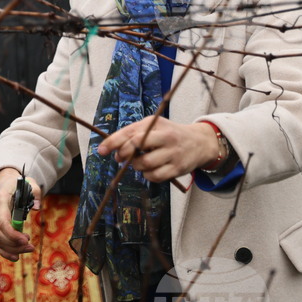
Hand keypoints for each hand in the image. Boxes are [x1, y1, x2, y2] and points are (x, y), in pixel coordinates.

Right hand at [0, 168, 41, 260]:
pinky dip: (4, 250)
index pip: (2, 221)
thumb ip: (35, 192)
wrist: (2, 180)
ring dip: (11, 248)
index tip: (26, 240)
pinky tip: (15, 256)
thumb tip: (36, 207)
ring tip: (27, 249)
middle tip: (30, 247)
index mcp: (0, 199)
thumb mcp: (29, 182)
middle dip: (13, 244)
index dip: (13, 234)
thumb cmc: (17, 183)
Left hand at [97, 115, 220, 181]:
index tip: (101, 150)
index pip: (131, 133)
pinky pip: (154, 176)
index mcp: (156, 125)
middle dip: (123, 154)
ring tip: (138, 161)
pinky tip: (149, 169)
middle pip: (136, 147)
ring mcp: (173, 154)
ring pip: (144, 164)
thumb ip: (133, 133)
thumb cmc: (170, 133)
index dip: (113, 142)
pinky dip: (147, 175)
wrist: (200, 142)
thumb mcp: (154, 126)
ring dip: (135, 165)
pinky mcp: (177, 169)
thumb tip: (113, 148)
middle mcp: (166, 138)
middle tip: (120, 157)